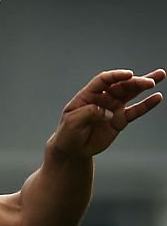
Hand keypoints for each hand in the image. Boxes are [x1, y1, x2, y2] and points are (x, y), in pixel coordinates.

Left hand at [49, 68, 164, 158]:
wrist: (73, 150)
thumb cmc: (68, 134)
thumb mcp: (72, 122)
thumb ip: (87, 113)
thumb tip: (103, 110)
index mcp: (88, 95)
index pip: (104, 80)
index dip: (116, 76)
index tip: (129, 74)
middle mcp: (102, 99)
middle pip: (120, 85)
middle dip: (135, 82)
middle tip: (150, 81)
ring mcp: (112, 108)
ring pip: (130, 94)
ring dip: (144, 86)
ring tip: (160, 77)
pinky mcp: (120, 120)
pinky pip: (135, 111)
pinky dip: (146, 104)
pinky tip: (157, 98)